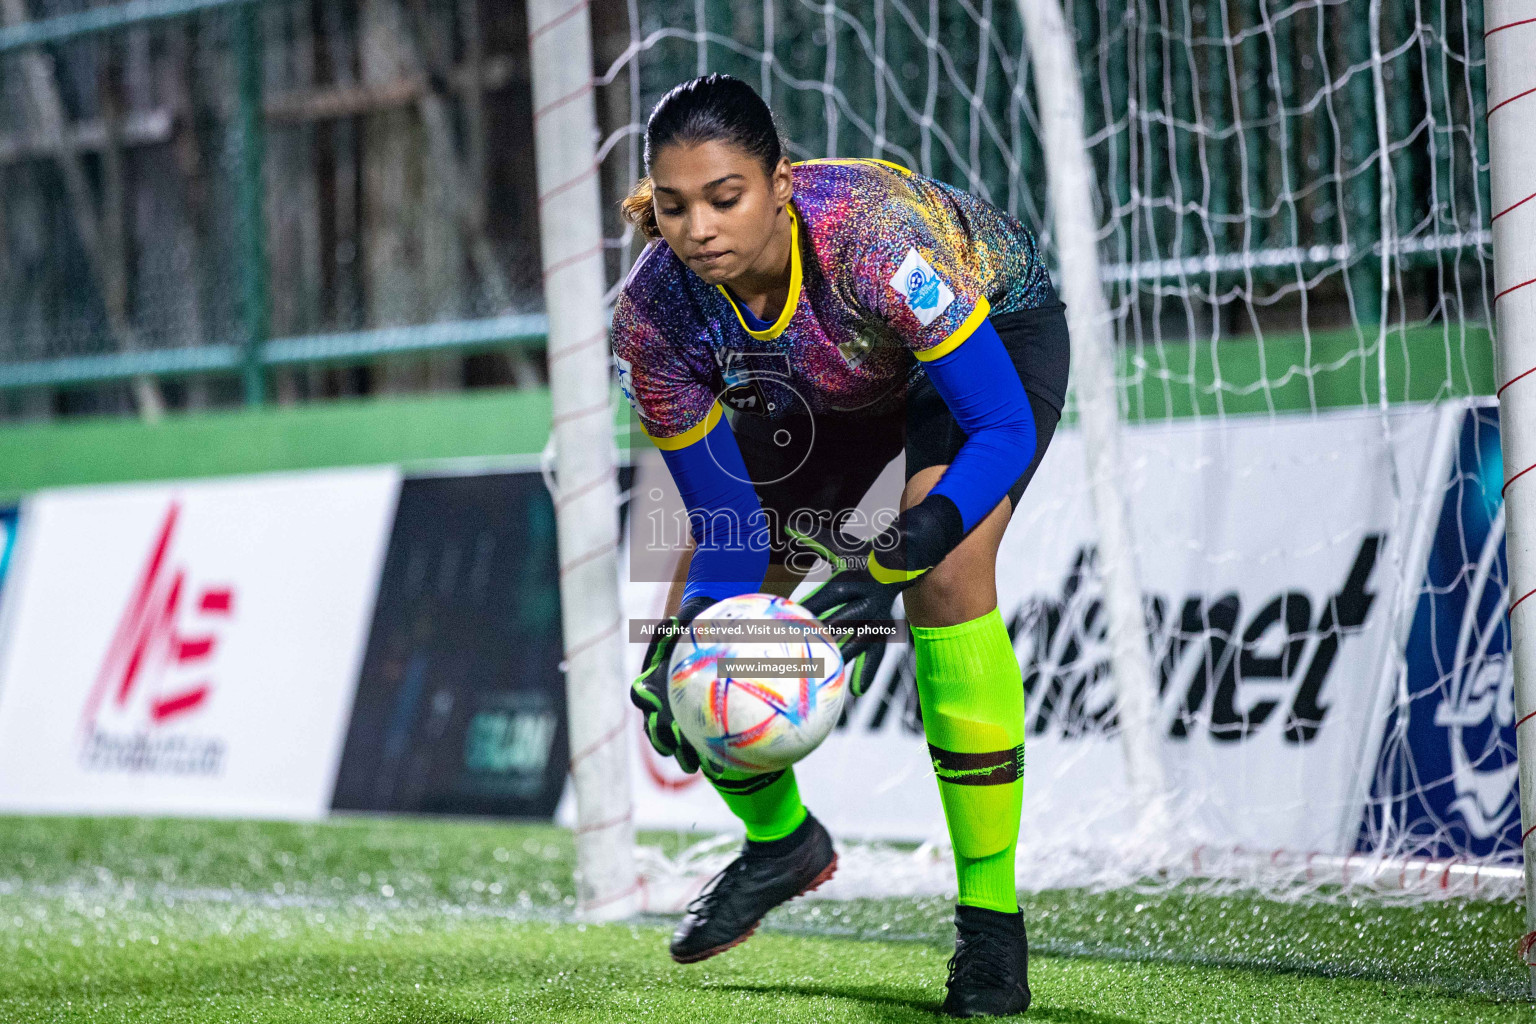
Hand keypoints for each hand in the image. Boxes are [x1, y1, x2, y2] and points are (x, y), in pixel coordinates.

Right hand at [630, 593, 716, 772]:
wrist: (702, 638)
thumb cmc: (690, 630)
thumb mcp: (681, 624)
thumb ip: (674, 628)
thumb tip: (676, 619)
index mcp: (650, 683)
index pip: (641, 697)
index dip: (646, 707)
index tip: (656, 710)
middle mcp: (657, 705)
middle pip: (656, 728)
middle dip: (666, 742)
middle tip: (679, 750)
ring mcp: (673, 718)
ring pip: (674, 743)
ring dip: (685, 756)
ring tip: (702, 767)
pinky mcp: (693, 727)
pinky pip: (698, 743)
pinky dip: (708, 755)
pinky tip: (725, 763)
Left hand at [789, 496, 963, 693]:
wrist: (905, 560)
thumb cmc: (864, 554)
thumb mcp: (841, 544)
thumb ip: (814, 538)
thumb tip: (789, 524)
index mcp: (851, 580)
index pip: (825, 597)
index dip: (807, 608)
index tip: (787, 620)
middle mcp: (866, 600)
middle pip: (841, 622)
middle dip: (821, 636)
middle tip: (799, 652)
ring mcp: (877, 617)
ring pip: (858, 641)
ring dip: (841, 658)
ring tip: (824, 676)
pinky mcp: (883, 629)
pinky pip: (876, 653)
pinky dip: (867, 672)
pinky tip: (856, 691)